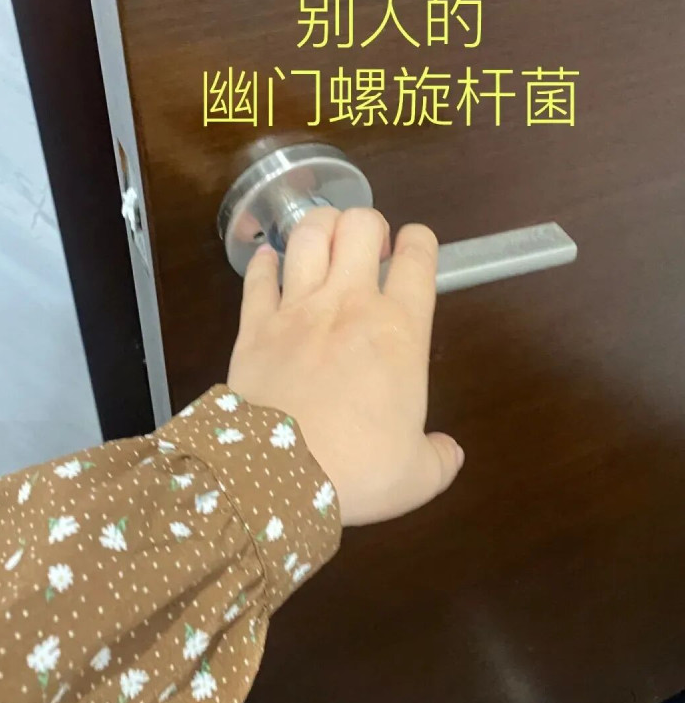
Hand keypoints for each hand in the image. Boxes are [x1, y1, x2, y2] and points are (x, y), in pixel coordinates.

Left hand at [228, 207, 463, 526]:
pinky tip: (270, 265)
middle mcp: (350, 304)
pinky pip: (258, 276)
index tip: (414, 247)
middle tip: (369, 248)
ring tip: (325, 241)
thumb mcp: (417, 474)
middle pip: (360, 226)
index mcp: (401, 330)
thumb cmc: (359, 469)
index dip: (419, 242)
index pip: (418, 258)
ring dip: (320, 228)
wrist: (280, 477)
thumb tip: (449, 452)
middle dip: (368, 226)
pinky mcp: (254, 324)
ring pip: (308, 234)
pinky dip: (265, 264)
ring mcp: (297, 308)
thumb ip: (438, 457)